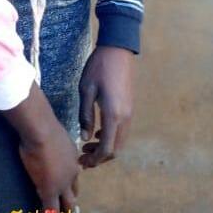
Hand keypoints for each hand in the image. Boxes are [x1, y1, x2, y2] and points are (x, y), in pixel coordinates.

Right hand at [3, 82, 78, 212]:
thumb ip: (54, 142)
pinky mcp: (49, 190)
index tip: (62, 190)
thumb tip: (44, 135)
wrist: (41, 131)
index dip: (68, 186)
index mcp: (73, 160)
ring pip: (66, 206)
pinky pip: (50, 210)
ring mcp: (62, 184)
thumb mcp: (56, 134)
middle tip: (61, 209)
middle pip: (73, 195)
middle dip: (68, 203)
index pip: (74, 179)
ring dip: (60, 212)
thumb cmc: (45, 127)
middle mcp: (71, 174)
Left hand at [78, 46, 133, 168]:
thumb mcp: (86, 90)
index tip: (82, 163)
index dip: (95, 160)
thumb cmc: (98, 68)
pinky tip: (98, 132)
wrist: (117, 50)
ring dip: (106, 148)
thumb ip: (85, 116)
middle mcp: (125, 118)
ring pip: (120, 141)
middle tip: (83, 157)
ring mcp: (130, 113)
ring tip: (87, 146)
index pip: (107, 149)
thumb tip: (84, 138)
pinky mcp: (130, 108)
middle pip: (116, 150)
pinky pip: (122, 131)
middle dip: (100, 158)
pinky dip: (111, 137)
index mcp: (113, 115)